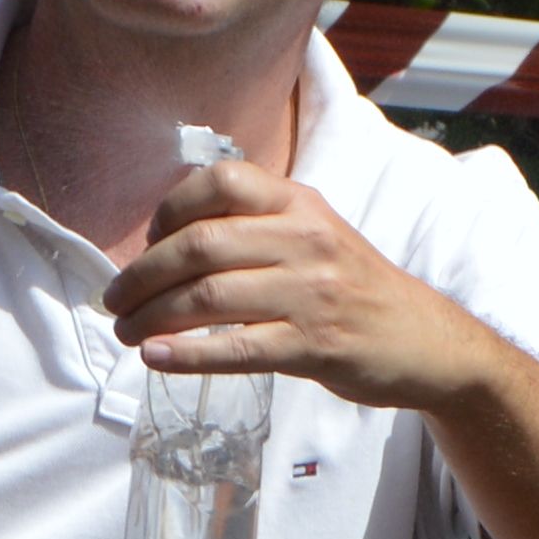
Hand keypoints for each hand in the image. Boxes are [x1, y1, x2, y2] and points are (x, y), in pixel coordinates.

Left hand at [105, 158, 507, 412]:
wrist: (424, 339)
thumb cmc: (352, 287)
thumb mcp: (313, 233)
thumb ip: (254, 225)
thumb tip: (166, 240)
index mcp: (300, 203)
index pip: (220, 180)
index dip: (170, 209)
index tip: (149, 242)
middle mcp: (305, 239)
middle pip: (200, 244)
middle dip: (142, 275)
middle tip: (114, 301)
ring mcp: (312, 293)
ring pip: (209, 297)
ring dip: (152, 317)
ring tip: (126, 333)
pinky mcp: (315, 346)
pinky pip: (236, 348)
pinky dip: (186, 355)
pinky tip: (155, 358)